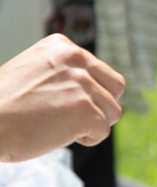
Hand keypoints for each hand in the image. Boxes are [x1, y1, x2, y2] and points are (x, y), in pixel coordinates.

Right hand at [0, 35, 125, 162]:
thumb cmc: (3, 104)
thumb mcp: (33, 71)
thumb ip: (64, 72)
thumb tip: (96, 87)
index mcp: (62, 46)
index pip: (103, 71)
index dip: (93, 92)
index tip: (68, 102)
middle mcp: (75, 60)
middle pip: (116, 89)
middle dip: (102, 106)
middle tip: (75, 116)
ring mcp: (81, 85)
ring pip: (112, 112)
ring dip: (92, 124)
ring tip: (61, 125)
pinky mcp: (84, 111)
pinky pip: (103, 131)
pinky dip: (87, 139)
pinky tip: (60, 135)